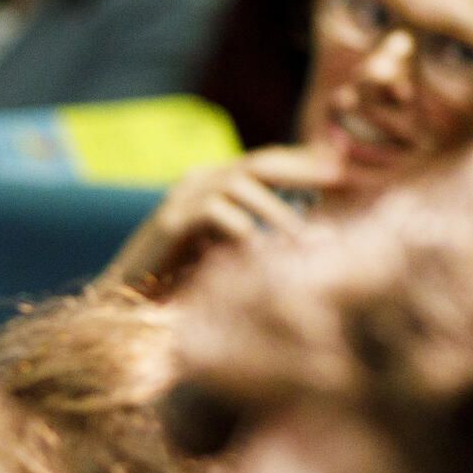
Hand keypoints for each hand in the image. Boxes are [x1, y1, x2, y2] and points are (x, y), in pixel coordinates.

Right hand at [107, 146, 342, 296]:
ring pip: (242, 186)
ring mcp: (180, 199)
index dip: (307, 164)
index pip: (266, 163)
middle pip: (259, 162)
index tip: (347, 172)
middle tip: (341, 182)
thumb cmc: (183, 290)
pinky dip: (248, 235)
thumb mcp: (230, 256)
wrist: (126, 309)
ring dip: (281, 214)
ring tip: (309, 242)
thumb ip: (259, 237)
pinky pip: (218, 215)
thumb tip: (314, 235)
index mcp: (211, 185)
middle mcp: (195, 182)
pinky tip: (268, 258)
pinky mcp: (170, 223)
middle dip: (303, 171)